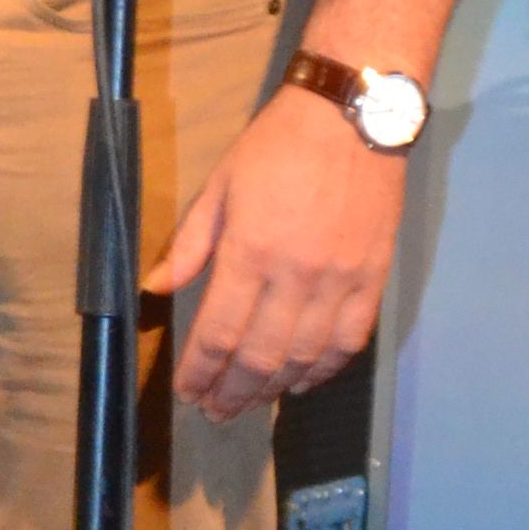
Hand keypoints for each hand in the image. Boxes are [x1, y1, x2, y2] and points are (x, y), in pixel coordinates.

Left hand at [151, 86, 403, 420]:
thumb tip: (156, 288)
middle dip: (232, 393)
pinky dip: (324, 371)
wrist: (353, 117)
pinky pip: (348, 342)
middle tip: (215, 412)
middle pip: (259, 357)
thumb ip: (190, 243)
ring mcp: (339, 282)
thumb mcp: (220, 185)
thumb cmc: (277, 146)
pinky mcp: (373, 279)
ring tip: (250, 404)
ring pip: (304, 358)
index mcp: (250, 251)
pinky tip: (302, 382)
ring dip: (272, 390)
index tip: (187, 392)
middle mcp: (295, 276)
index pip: (218, 332)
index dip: (200, 371)